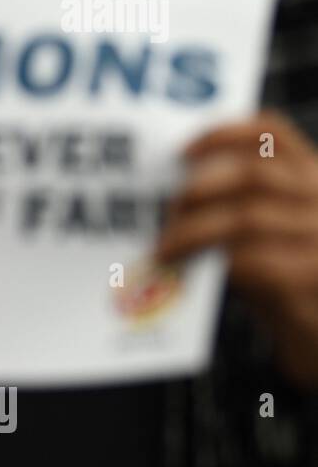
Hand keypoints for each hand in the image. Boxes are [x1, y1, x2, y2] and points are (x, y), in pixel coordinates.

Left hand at [157, 112, 317, 388]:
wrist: (317, 332)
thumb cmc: (282, 279)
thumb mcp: (263, 232)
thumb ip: (232, 206)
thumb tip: (171, 196)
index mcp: (311, 178)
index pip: (273, 134)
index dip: (224, 134)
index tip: (182, 151)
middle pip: (253, 175)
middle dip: (198, 190)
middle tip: (165, 212)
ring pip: (247, 218)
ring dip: (193, 231)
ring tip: (165, 248)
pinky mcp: (313, 275)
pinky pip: (255, 261)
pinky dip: (215, 262)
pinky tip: (191, 270)